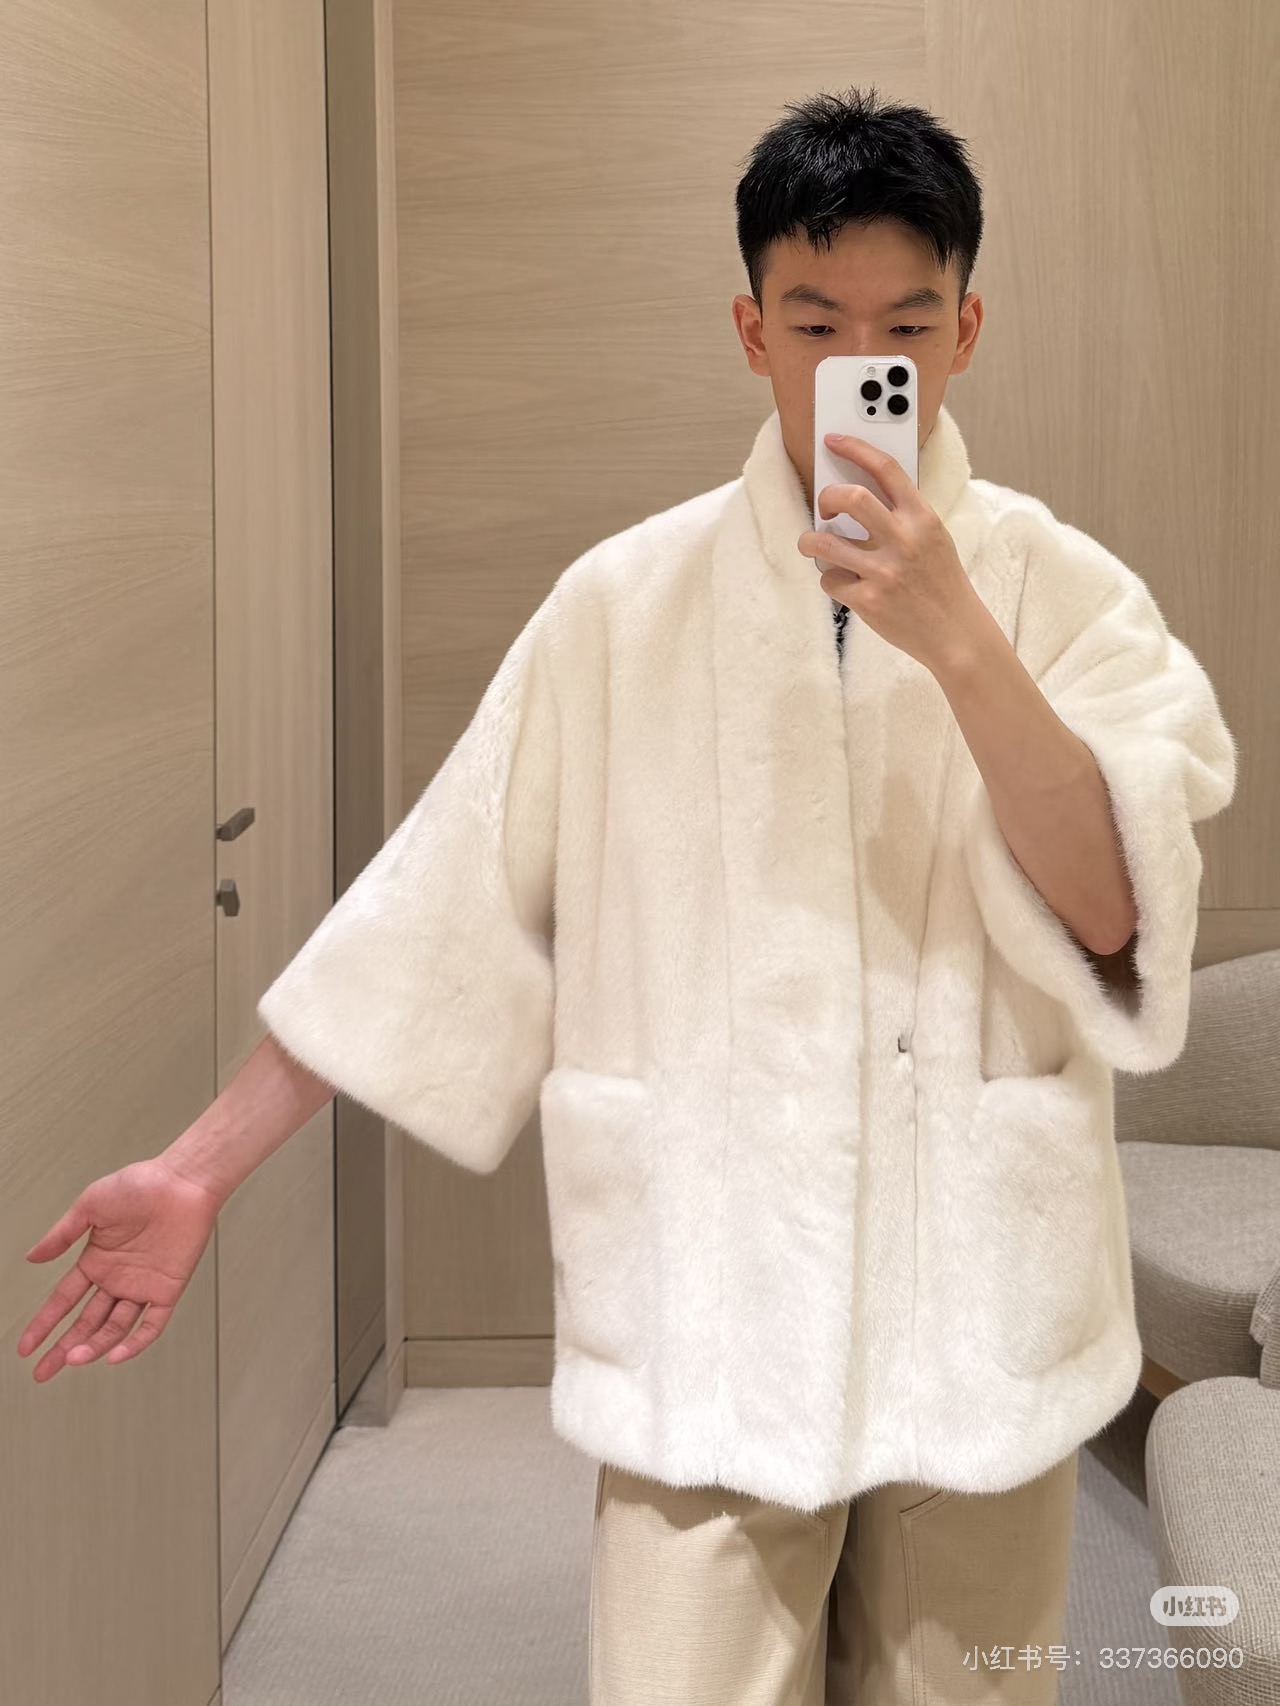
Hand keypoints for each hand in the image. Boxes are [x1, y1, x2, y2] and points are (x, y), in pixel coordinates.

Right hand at [16, 1157, 220, 1381]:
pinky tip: (115, 1355)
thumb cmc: (141, 1184)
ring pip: (114, 1328)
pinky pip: (151, 1324)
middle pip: (85, 1323)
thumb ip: (62, 1235)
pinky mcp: (168, 1289)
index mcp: (96, 1261)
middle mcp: (117, 1278)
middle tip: (42, 1372)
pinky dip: (135, 1342)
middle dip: (62, 1348)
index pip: (63, 1301)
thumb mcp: (90, 1205)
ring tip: (72, 1359)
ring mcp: (142, 1286)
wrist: (183, 1181)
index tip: (26, 1346)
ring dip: (93, 1345)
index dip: (44, 1324)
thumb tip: (32, 1256)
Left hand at [797, 431, 986, 674]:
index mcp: (923, 519)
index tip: (834, 441)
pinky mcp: (868, 601)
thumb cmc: (942, 584)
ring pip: (824, 543)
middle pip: (851, 498)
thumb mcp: (934, 539)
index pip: (886, 469)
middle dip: (828, 497)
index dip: (856, 448)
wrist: (956, 634)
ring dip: (810, 542)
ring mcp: (884, 572)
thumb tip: (860, 495)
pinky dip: (831, 581)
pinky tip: (844, 584)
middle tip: (825, 508)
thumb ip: (905, 517)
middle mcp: (904, 541)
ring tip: (813, 545)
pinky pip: (829, 581)